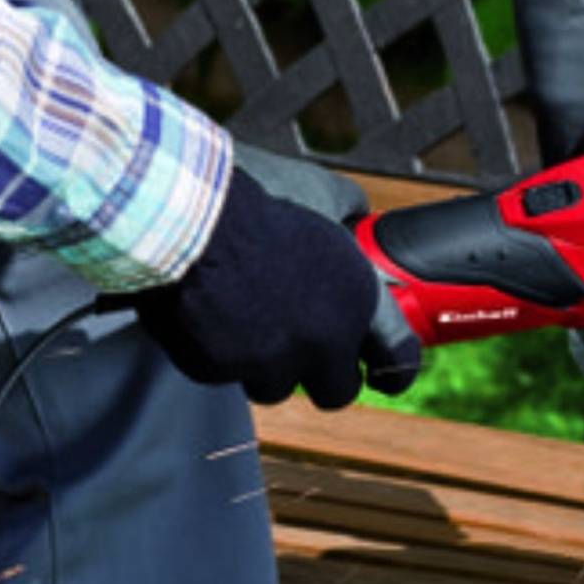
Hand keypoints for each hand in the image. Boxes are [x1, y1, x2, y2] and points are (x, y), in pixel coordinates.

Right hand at [123, 148, 420, 408]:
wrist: (187, 211)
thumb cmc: (258, 195)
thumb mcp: (323, 190)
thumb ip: (349, 212)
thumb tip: (356, 217)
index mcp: (357, 304)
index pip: (396, 358)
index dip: (392, 370)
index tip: (384, 375)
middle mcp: (321, 343)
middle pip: (336, 392)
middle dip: (323, 375)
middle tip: (305, 351)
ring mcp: (268, 362)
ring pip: (274, 386)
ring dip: (265, 365)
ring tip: (244, 319)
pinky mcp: (216, 370)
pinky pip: (222, 372)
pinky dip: (216, 351)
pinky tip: (207, 314)